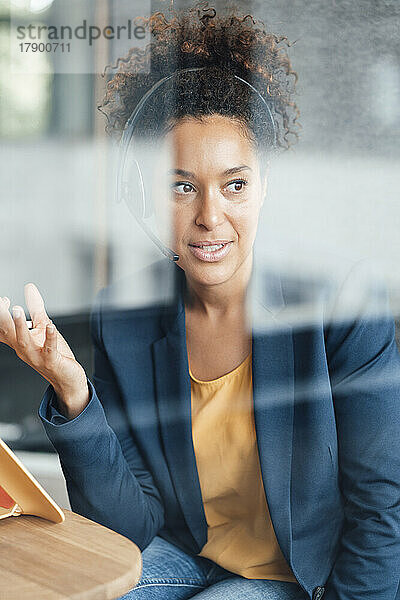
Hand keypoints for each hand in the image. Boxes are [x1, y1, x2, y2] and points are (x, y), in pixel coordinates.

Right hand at [0, 284, 88, 417]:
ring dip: (19, 325)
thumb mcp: (44, 326)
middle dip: (2, 317)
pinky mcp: (51, 360)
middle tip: (2, 301)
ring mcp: (36, 356)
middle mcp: (24, 349)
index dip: (1, 314)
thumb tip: (29, 287)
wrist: (67, 378)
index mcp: (19, 341)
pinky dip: (50, 337)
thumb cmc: (54, 353)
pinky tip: (50, 327)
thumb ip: (36, 307)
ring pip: (23, 341)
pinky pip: (49, 349)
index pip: (3, 328)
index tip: (4, 300)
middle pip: (8, 333)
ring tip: (16, 309)